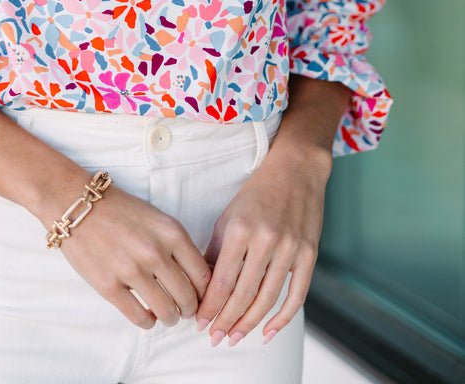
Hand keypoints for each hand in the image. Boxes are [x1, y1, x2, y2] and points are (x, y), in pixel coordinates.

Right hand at [54, 182, 212, 329]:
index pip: (203, 275)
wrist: (77, 205)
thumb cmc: (120, 210)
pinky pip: (140, 318)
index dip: (206, 292)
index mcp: (171, 232)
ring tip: (167, 314)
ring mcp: (131, 270)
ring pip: (167, 312)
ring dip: (170, 317)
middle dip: (189, 308)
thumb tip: (197, 279)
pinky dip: (148, 321)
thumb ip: (177, 246)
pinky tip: (146, 315)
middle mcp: (155, 252)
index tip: (201, 296)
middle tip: (184, 309)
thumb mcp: (157, 219)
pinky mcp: (109, 286)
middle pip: (187, 297)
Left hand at [195, 144, 331, 346]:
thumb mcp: (229, 216)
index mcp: (241, 229)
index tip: (199, 322)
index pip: (223, 280)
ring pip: (268, 299)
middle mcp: (266, 240)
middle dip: (226, 320)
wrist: (296, 170)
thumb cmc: (257, 193)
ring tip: (234, 337)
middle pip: (244, 294)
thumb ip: (217, 252)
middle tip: (214, 338)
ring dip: (249, 323)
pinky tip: (268, 332)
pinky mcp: (309, 254)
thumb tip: (204, 287)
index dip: (210, 306)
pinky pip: (296, 295)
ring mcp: (291, 248)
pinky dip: (283, 318)